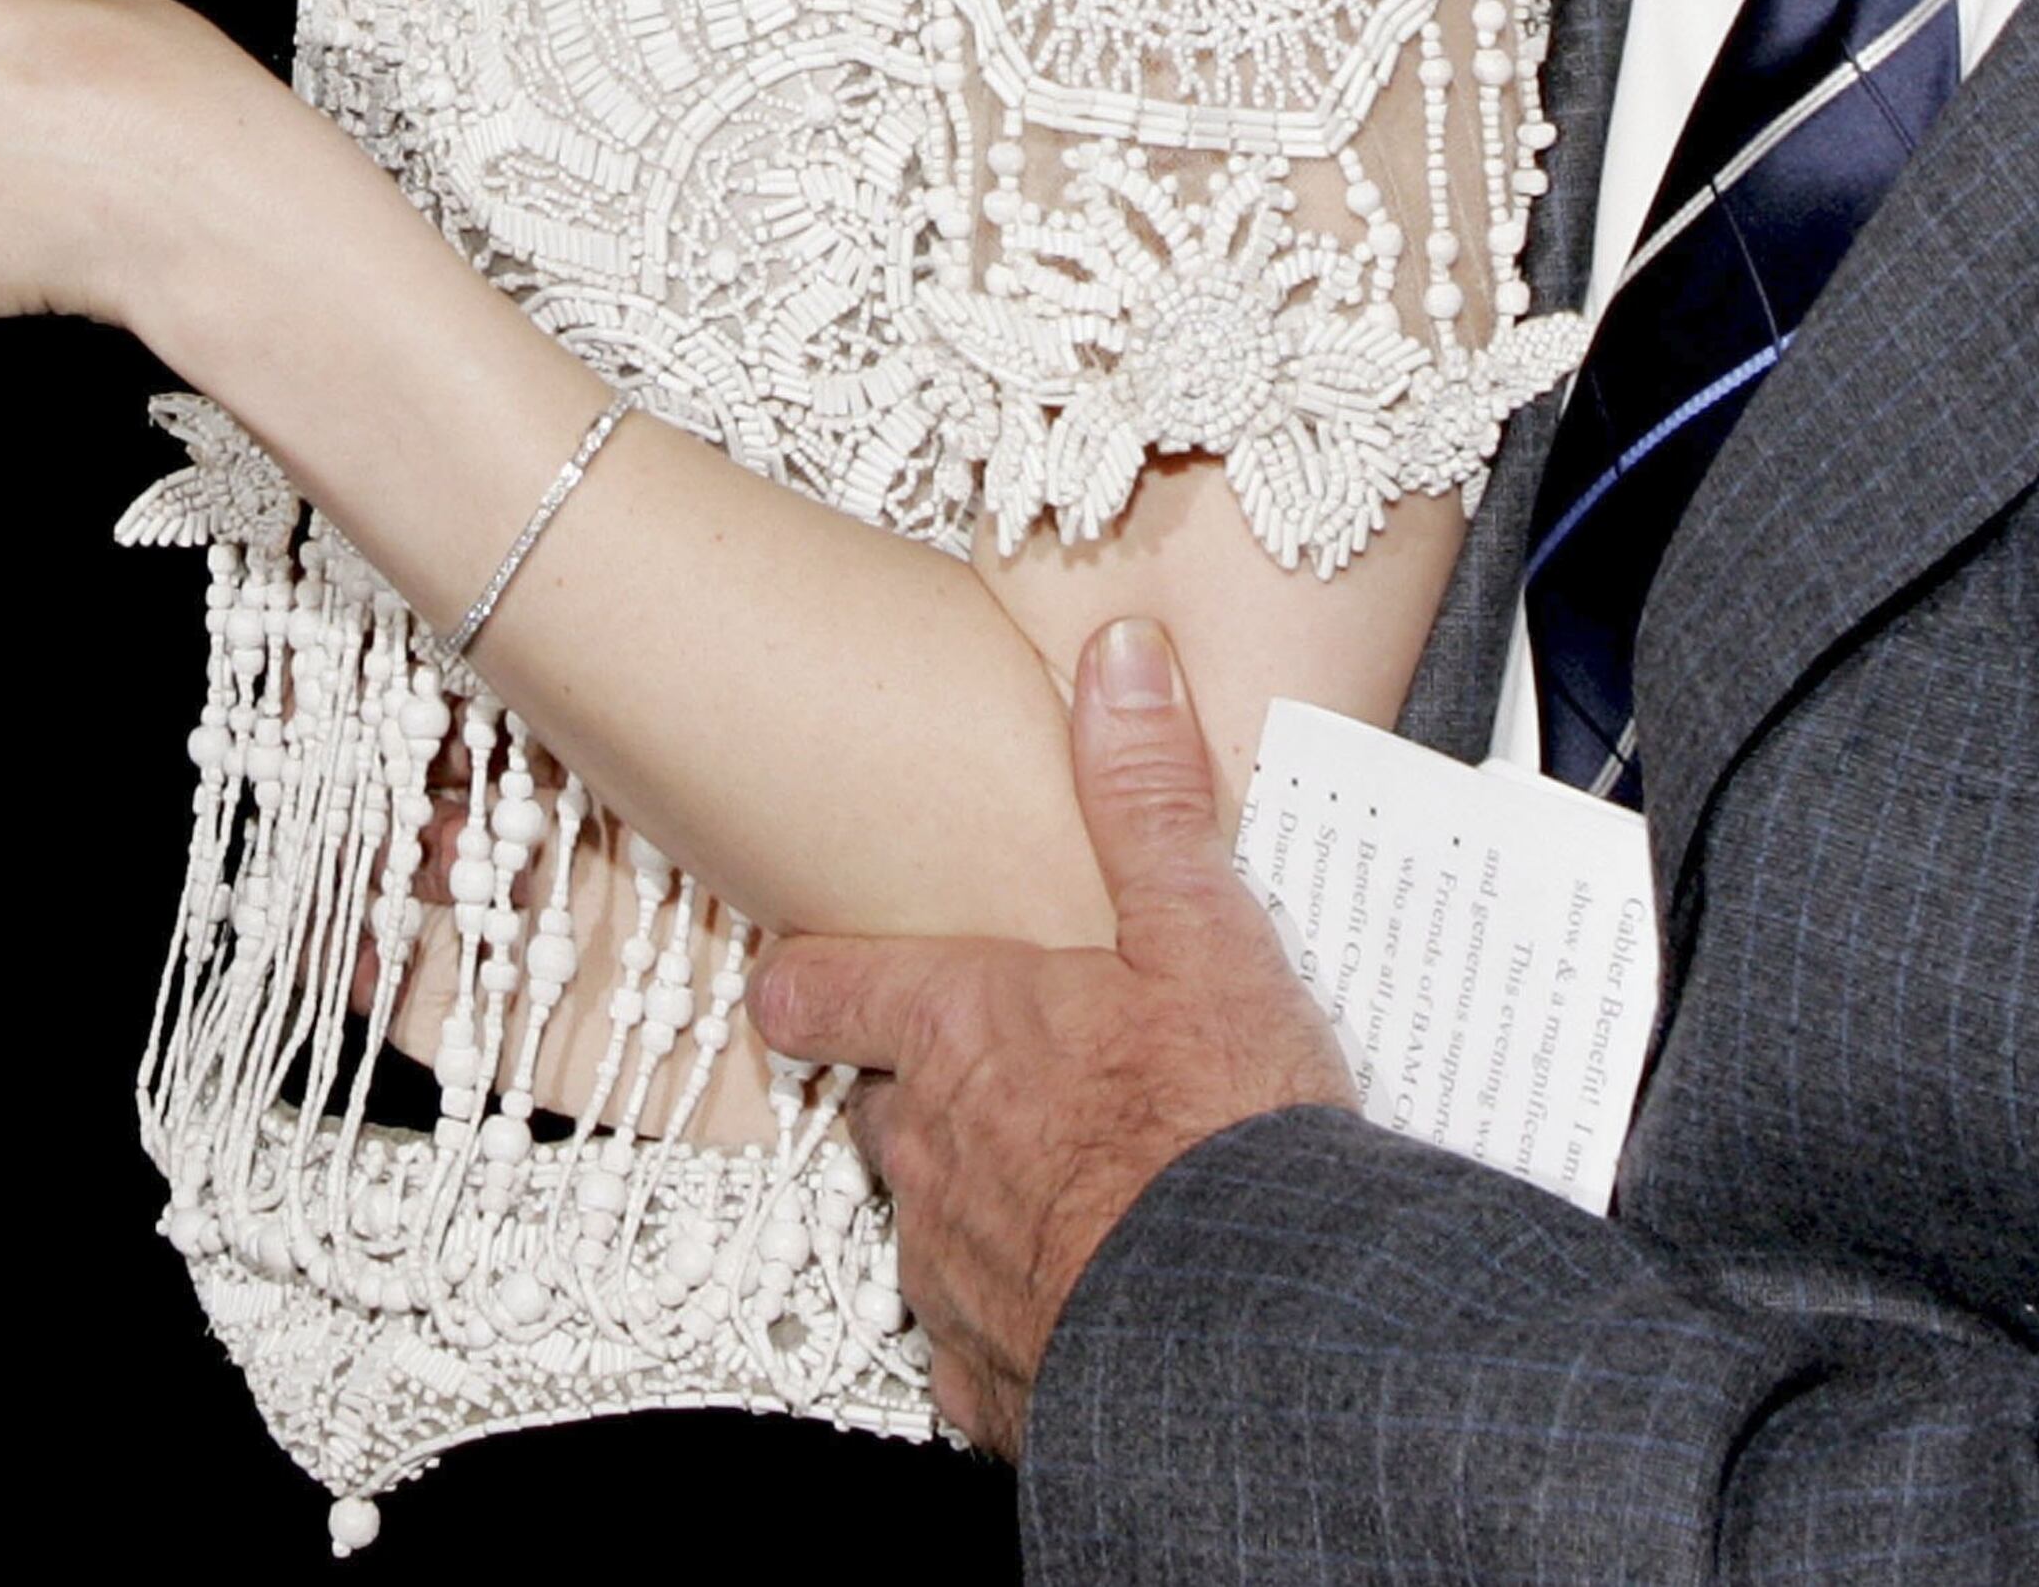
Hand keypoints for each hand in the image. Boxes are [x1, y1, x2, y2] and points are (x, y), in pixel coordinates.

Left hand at [752, 618, 1356, 1455]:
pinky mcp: (991, 1377)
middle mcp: (929, 1151)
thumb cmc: (1218, 1125)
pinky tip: (1082, 1294)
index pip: (828, 990)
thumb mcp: (1202, 930)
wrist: (1245, 1329)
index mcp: (962, 1033)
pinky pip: (978, 1334)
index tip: (793, 972)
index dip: (807, 979)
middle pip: (879, 1102)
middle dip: (917, 1084)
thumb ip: (1148, 796)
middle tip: (987, 1064)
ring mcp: (950, 1272)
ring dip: (974, 1193)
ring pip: (926, 1216)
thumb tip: (1116, 660)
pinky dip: (1017, 1309)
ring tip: (1062, 1177)